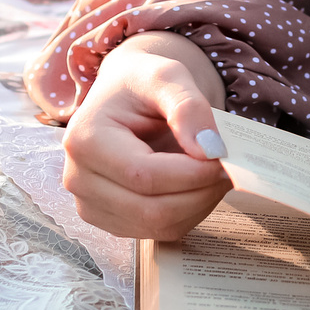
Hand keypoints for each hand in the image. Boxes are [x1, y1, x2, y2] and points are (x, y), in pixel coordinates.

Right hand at [60, 34, 232, 240]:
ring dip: (199, 204)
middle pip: (152, 209)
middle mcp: (79, 179)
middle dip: (201, 192)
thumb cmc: (141, 83)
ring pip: (159, 226)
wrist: (124, 95)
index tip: (224, 156)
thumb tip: (209, 150)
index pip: (144, 175)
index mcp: (85, 140)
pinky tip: (199, 186)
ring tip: (217, 174)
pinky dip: (189, 213)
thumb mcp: (167, 77)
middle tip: (230, 168)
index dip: (192, 173)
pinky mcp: (110, 220)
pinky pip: (159, 232)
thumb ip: (188, 107)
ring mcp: (91, 205)